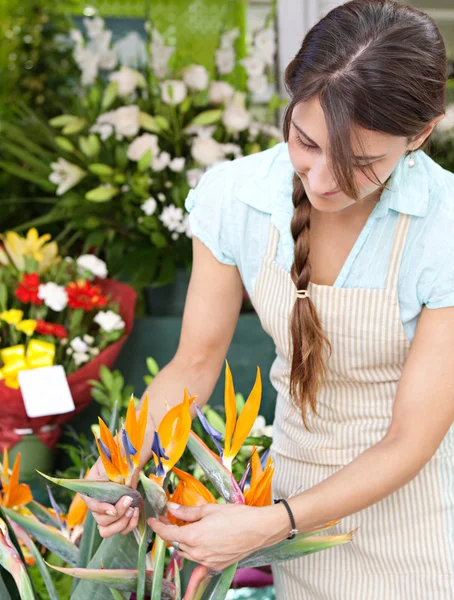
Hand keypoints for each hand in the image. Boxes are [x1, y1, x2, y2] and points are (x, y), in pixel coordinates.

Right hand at [81, 459, 139, 537]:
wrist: (126, 464)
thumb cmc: (114, 463)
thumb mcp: (107, 465)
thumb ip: (106, 475)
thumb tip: (109, 482)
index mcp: (89, 494)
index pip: (92, 506)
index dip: (102, 509)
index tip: (114, 509)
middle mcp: (96, 508)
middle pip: (101, 521)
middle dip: (117, 514)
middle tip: (128, 500)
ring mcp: (107, 515)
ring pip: (108, 531)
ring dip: (122, 522)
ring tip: (133, 509)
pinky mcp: (119, 519)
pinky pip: (122, 530)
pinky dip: (130, 524)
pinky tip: (136, 511)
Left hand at [148, 502, 285, 570]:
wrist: (259, 529)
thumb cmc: (236, 515)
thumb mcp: (210, 508)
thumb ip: (188, 511)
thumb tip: (171, 507)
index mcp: (194, 536)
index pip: (168, 533)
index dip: (157, 526)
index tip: (152, 520)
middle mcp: (198, 552)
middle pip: (177, 543)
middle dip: (171, 532)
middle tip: (171, 519)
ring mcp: (207, 561)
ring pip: (187, 553)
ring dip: (184, 542)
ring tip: (188, 528)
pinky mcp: (216, 566)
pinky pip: (200, 560)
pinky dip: (196, 551)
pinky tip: (202, 542)